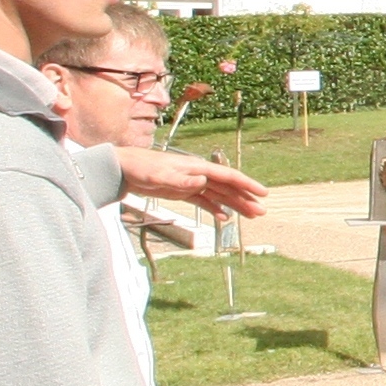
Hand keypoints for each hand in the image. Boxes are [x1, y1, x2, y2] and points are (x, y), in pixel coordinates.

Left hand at [118, 147, 268, 219]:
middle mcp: (198, 174)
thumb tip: (203, 181)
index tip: (263, 194)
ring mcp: (191, 183)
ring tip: (250, 216)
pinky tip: (225, 218)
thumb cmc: (141, 168)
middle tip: (262, 212)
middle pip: (227, 187)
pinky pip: (204, 201)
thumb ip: (181, 180)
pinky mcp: (182, 191)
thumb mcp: (160, 176)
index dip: (246, 184)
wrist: (123, 169)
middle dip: (245, 198)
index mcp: (197, 167)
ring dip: (234, 205)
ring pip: (218, 195)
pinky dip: (216, 209)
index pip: (228, 176)